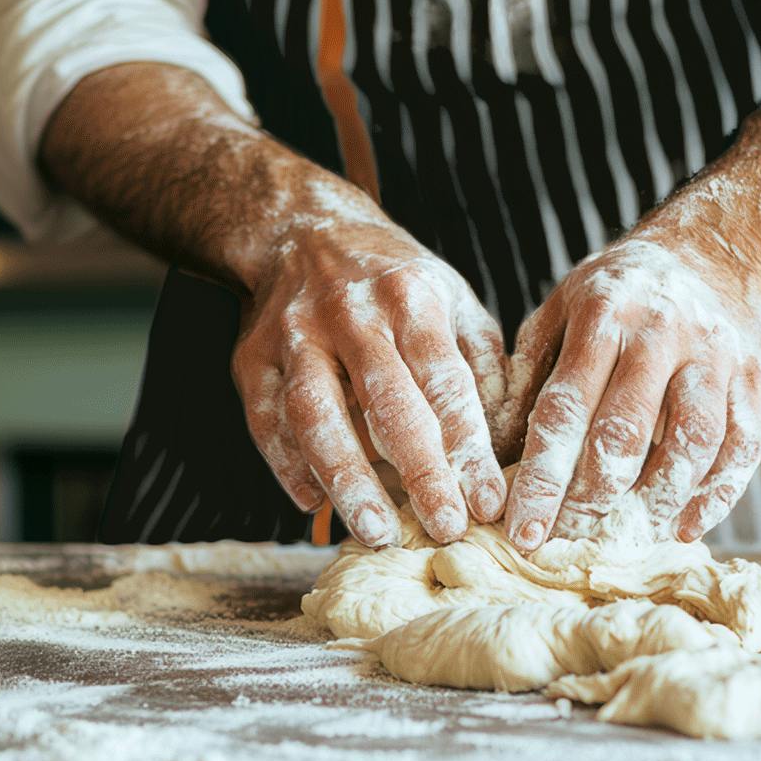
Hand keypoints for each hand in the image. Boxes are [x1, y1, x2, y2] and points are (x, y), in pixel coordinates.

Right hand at [231, 204, 507, 547]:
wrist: (305, 229)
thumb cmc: (395, 282)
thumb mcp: (453, 299)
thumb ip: (483, 365)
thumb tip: (509, 442)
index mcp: (412, 297)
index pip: (446, 381)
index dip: (468, 447)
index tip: (488, 502)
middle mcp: (352, 313)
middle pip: (386, 401)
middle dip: (420, 471)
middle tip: (445, 527)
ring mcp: (295, 334)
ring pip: (316, 413)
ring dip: (347, 478)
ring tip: (377, 532)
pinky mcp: (251, 357)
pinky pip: (266, 419)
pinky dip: (286, 464)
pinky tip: (312, 505)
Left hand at [501, 231, 760, 549]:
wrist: (717, 253)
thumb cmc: (622, 294)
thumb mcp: (564, 308)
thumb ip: (529, 372)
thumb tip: (494, 449)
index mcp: (604, 315)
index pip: (566, 408)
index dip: (543, 477)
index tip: (521, 529)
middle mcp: (662, 333)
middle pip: (627, 431)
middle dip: (591, 498)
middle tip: (566, 540)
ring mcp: (717, 357)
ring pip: (691, 443)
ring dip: (656, 501)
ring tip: (625, 536)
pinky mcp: (759, 381)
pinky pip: (742, 449)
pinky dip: (716, 496)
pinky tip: (684, 526)